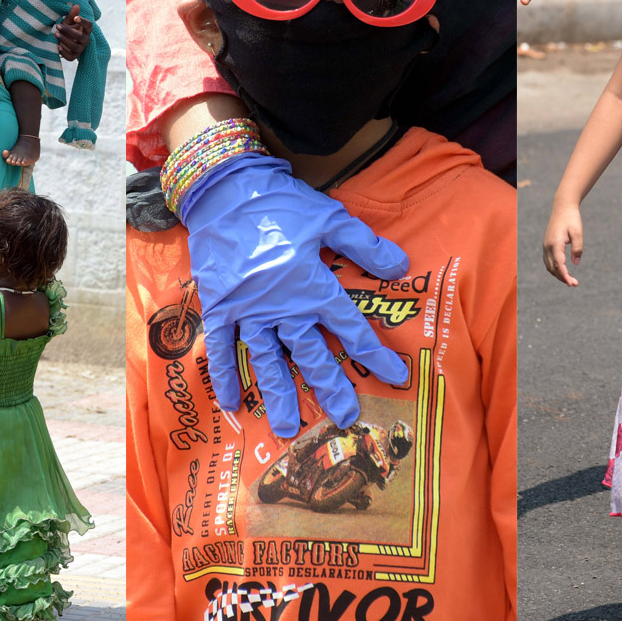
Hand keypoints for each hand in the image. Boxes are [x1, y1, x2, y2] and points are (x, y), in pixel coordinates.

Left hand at [54, 4, 92, 60]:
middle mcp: (85, 40)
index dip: (83, 22)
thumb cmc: (67, 29)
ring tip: (55, 34)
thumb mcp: (69, 21)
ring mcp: (80, 49)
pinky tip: (57, 47)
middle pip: (80, 37)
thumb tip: (76, 5)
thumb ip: (72, 15)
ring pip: (75, 47)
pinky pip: (70, 57)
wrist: (63, 41)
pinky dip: (64, 52)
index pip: (89, 25)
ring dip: (64, 40)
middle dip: (69, 31)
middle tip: (58, 26)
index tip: (75, 18)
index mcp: (86, 30)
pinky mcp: (74, 56)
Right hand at [181, 152, 410, 436]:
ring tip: (287, 429)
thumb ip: (365, 246)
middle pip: (311, 355)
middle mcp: (283, 307)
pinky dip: (224, 375)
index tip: (395, 377)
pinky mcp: (219, 307)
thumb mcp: (330, 218)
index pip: (352, 329)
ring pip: (267, 361)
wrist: (226, 191)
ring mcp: (248, 311)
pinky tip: (231, 403)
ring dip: (279, 395)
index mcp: (313, 287)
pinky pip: (221, 348)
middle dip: (330, 387)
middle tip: (344, 417)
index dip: (375, 354)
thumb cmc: (282, 204)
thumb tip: (402, 266)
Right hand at [543, 200, 583, 285]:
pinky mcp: (547, 245)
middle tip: (575, 284)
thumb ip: (577, 248)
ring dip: (558, 274)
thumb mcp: (578, 232)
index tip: (572, 284)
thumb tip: (575, 263)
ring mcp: (545, 246)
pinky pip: (548, 261)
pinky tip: (563, 271)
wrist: (562, 207)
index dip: (565, 276)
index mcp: (555, 244)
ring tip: (570, 279)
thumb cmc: (572, 219)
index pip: (559, 265)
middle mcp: (548, 246)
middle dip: (563, 278)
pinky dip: (554, 269)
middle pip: (553, 268)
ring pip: (549, 266)